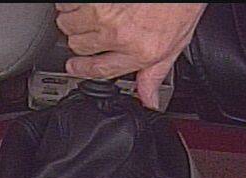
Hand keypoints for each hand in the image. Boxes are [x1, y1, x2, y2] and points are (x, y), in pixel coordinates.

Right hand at [55, 3, 205, 108]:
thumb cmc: (178, 4)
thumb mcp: (175, 43)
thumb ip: (155, 73)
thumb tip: (148, 100)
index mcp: (138, 51)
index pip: (99, 70)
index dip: (82, 70)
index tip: (74, 67)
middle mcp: (118, 34)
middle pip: (78, 45)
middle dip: (81, 37)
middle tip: (89, 29)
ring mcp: (103, 14)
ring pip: (68, 24)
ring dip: (74, 17)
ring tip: (88, 12)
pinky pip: (68, 5)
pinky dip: (72, 3)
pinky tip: (86, 1)